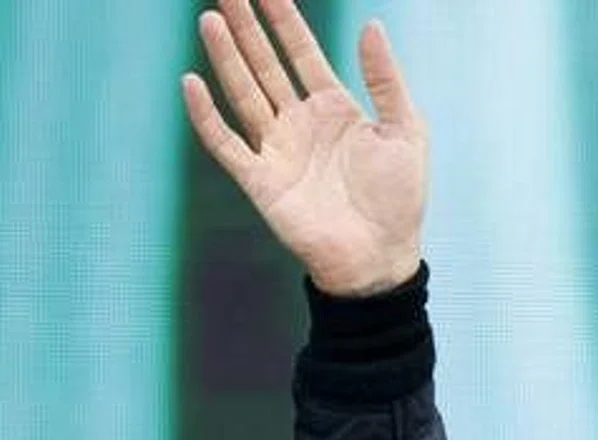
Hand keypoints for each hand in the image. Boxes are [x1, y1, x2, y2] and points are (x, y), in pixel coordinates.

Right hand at [182, 0, 426, 296]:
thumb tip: (372, 25)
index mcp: (335, 109)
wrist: (380, 258)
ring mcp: (278, 150)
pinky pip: (226, 143)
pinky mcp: (260, 180)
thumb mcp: (404, 130)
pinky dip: (207, 116)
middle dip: (246, 29)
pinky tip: (192, 83)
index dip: (285, 21)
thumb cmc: (399, 199)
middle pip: (265, 65)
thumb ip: (385, 79)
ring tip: (210, 20)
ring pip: (244, 93)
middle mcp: (301, 124)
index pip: (302, 54)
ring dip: (226, 58)